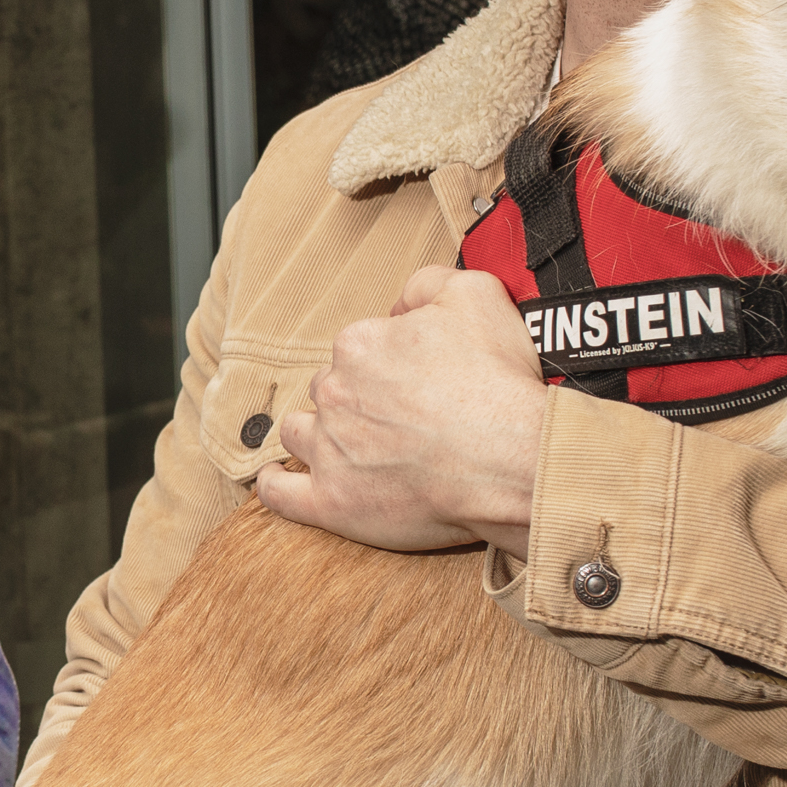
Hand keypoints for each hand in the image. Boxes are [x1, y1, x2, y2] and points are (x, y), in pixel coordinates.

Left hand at [256, 264, 545, 559]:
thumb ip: (428, 284)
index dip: (387, 362)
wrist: (513, 459)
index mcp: (360, 345)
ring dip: (314, 434)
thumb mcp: (476, 295)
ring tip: (344, 444)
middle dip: (355, 398)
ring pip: (299, 433)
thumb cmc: (497, 383)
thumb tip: (402, 302)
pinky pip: (280, 494)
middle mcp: (335, 393)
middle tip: (396, 416)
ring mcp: (329, 450)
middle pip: (329, 389)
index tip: (413, 379)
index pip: (357, 347)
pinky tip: (277, 479)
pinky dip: (274, 485)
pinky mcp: (332, 502)